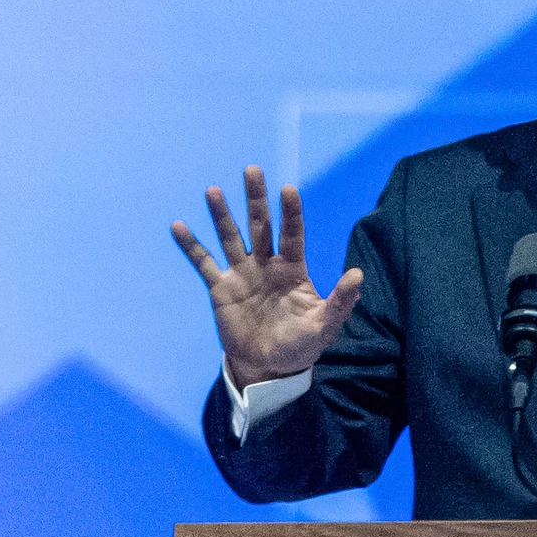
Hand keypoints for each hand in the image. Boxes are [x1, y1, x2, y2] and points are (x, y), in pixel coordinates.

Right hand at [171, 166, 364, 387]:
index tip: (288, 189)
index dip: (290, 213)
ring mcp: (242, 274)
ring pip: (231, 237)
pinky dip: (191, 245)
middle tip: (253, 170)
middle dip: (256, 199)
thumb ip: (341, 301)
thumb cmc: (300, 344)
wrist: (269, 367)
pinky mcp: (221, 288)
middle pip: (260, 225)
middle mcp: (266, 264)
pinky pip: (204, 263)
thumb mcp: (325, 325)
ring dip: (222, 215)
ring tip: (213, 190)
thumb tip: (357, 274)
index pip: (292, 234)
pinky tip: (179, 225)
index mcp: (292, 268)